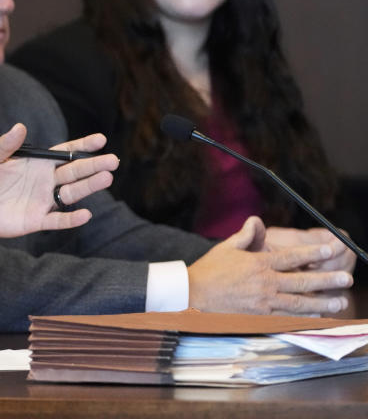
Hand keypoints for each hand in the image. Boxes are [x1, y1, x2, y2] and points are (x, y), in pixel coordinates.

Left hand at [0, 124, 117, 239]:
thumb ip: (6, 144)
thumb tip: (20, 126)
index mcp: (38, 162)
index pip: (66, 152)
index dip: (83, 146)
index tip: (100, 140)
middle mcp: (46, 180)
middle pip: (75, 172)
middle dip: (93, 166)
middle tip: (112, 161)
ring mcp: (44, 200)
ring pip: (72, 193)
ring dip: (89, 186)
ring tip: (106, 178)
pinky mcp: (37, 220)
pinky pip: (58, 220)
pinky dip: (72, 219)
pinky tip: (86, 214)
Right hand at [188, 216, 352, 314]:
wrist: (193, 294)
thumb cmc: (209, 270)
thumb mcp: (226, 247)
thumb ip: (246, 235)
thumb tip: (256, 220)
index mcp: (258, 263)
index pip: (291, 257)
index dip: (313, 253)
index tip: (330, 249)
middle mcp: (264, 282)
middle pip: (302, 281)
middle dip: (327, 280)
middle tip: (346, 279)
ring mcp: (263, 302)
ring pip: (299, 302)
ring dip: (322, 302)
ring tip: (339, 301)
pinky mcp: (259, 317)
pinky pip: (287, 318)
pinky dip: (304, 318)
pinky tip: (317, 317)